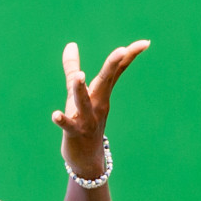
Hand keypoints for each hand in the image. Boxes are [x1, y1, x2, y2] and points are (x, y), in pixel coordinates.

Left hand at [52, 39, 148, 178]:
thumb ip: (72, 68)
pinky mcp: (74, 133)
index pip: (116, 72)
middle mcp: (98, 104)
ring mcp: (87, 119)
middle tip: (122, 50)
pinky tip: (55, 115)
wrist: (86, 158)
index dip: (129, 57)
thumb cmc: (82, 120)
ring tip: (80, 76)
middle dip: (112, 66)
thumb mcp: (77, 93)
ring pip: (85, 103)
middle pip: (105, 82)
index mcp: (100, 93)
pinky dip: (62, 120)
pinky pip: (68, 126)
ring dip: (81, 90)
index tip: (145, 42)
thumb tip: (70, 44)